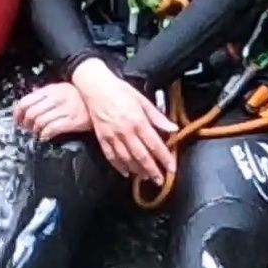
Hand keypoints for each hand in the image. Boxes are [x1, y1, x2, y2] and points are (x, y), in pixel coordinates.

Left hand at [13, 81, 92, 141]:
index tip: (17, 121)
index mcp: (52, 89)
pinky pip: (53, 128)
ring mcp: (65, 109)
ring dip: (35, 131)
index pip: (26, 101)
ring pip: (40, 121)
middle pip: (31, 113)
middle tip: (27, 130)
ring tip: (37, 134)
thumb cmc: (82, 96)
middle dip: (26, 124)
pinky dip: (45, 135)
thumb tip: (32, 94)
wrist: (103, 100)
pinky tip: (45, 137)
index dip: (17, 114)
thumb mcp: (63, 88)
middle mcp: (57, 98)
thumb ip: (47, 92)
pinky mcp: (73, 121)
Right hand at [69, 58, 176, 183]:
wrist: (95, 87)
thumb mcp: (142, 100)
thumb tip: (172, 128)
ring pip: (127, 159)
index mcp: (138, 122)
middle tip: (160, 180)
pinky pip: (111, 156)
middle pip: (142, 156)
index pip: (155, 145)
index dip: (164, 158)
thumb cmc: (119, 90)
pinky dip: (119, 166)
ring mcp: (113, 136)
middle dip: (152, 170)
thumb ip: (157, 117)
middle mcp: (126, 132)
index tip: (171, 168)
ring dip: (137, 171)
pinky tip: (125, 172)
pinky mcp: (102, 138)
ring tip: (145, 177)